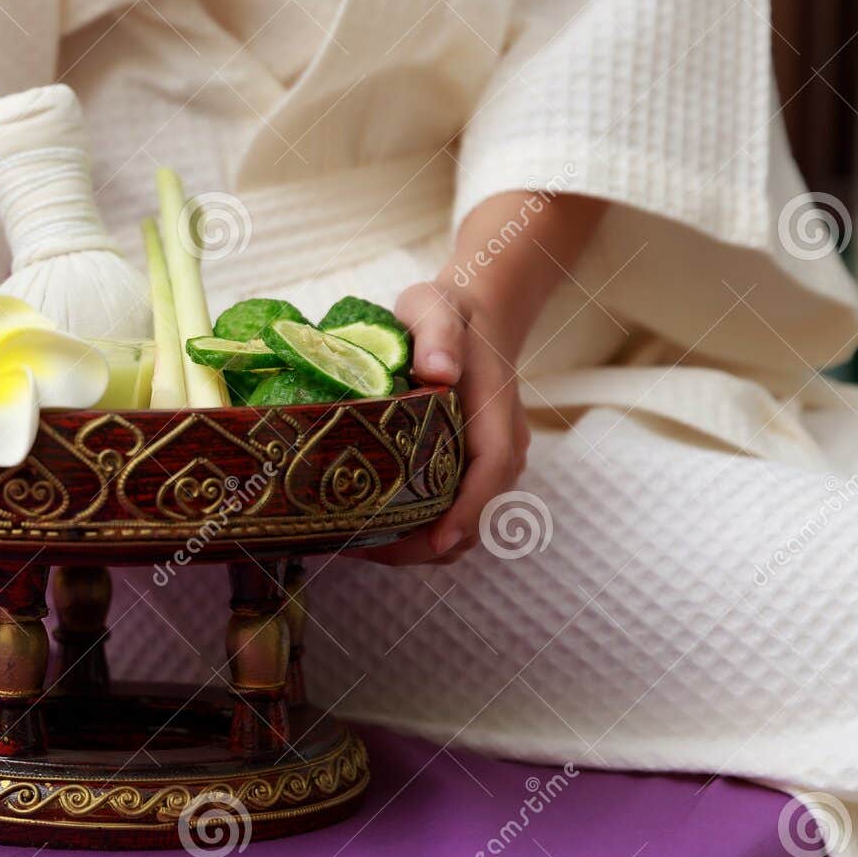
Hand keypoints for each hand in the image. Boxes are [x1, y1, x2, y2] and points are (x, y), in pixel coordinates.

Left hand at [348, 279, 529, 565]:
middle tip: (364, 548)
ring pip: (464, 522)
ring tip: (359, 545)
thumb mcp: (435, 309)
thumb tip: (438, 370)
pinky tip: (373, 530)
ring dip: (419, 545)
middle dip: (426, 543)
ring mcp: (485, 462)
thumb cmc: (448, 313)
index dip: (466, 510)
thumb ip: (437, 335)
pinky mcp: (467, 468)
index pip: (491, 469)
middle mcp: (499, 446)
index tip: (435, 540)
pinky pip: (451, 512)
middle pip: (476, 513)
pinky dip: (419, 532)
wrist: (471, 315)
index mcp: (494, 413)